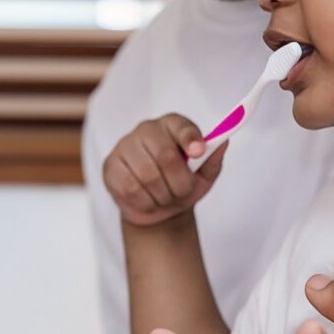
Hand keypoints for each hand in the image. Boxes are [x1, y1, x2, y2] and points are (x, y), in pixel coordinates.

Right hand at [102, 113, 227, 226]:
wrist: (158, 207)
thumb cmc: (181, 185)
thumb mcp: (204, 176)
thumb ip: (212, 159)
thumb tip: (223, 142)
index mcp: (172, 125)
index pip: (181, 126)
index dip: (190, 138)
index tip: (198, 152)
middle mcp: (146, 130)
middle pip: (165, 155)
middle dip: (180, 182)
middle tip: (183, 193)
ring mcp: (125, 146)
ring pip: (148, 175)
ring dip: (163, 195)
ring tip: (166, 198)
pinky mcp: (110, 166)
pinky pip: (130, 188)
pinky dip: (146, 202)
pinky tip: (149, 200)